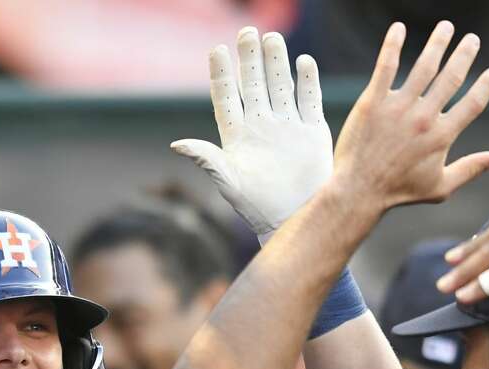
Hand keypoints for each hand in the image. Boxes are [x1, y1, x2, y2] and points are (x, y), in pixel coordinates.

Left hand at [172, 28, 332, 238]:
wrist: (293, 218)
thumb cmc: (256, 206)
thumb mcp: (228, 181)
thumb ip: (206, 159)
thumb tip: (176, 144)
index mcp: (237, 136)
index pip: (226, 98)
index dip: (220, 75)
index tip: (216, 50)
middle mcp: (261, 126)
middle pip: (253, 85)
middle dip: (249, 59)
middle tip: (246, 31)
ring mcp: (287, 126)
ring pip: (280, 86)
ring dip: (275, 63)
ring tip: (270, 38)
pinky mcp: (312, 131)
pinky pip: (309, 99)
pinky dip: (307, 80)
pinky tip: (303, 61)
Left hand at [331, 21, 488, 213]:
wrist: (357, 191)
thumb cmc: (397, 192)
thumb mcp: (440, 187)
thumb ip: (471, 169)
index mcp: (442, 136)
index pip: (473, 103)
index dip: (485, 86)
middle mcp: (424, 118)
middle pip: (451, 78)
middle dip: (464, 55)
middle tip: (471, 40)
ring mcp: (398, 108)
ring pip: (424, 67)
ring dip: (437, 44)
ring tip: (446, 28)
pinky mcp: (372, 104)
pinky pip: (385, 68)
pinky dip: (392, 46)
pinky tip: (398, 29)